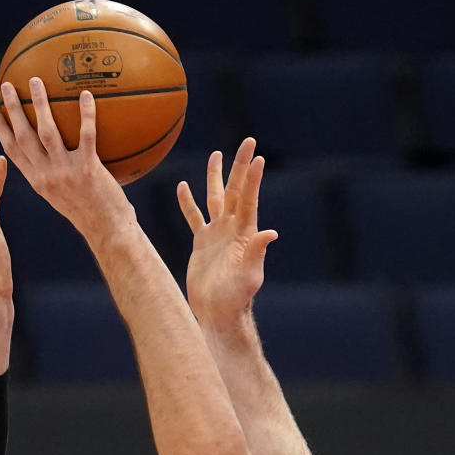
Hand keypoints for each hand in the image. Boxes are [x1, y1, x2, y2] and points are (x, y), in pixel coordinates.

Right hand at [0, 80, 134, 246]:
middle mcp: (47, 176)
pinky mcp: (88, 170)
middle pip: (23, 136)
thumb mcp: (64, 196)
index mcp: (38, 182)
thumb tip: (57, 151)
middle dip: (13, 109)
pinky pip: (86, 136)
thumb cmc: (91, 214)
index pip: (12, 150)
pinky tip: (85, 95)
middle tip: (7, 84)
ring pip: (47, 132)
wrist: (108, 232)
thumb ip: (55, 175)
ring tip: (35, 81)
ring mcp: (66, 173)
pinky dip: (86, 114)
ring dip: (39, 104)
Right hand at [177, 139, 277, 332]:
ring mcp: (217, 234)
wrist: (218, 313)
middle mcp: (232, 229)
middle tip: (248, 142)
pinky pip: (194, 217)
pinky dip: (188, 203)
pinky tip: (183, 187)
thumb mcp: (249, 276)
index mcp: (244, 233)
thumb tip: (271, 234)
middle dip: (240, 166)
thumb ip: (257, 253)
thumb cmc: (236, 298)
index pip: (249, 199)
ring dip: (216, 177)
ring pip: (215, 198)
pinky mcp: (202, 243)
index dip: (252, 179)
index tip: (257, 157)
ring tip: (216, 155)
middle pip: (236, 190)